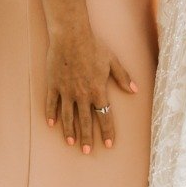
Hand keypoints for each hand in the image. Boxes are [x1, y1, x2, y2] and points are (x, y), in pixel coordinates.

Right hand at [45, 23, 136, 153]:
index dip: (107, 131)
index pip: (104, 115)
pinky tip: (52, 124)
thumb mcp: (112, 60)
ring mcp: (66, 91)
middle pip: (85, 121)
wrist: (71, 35)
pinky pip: (51, 104)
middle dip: (87, 137)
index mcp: (98, 89)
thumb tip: (134, 90)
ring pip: (68, 116)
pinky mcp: (54, 85)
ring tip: (70, 142)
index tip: (108, 144)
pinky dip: (51, 114)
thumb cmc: (94, 46)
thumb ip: (123, 77)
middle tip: (86, 151)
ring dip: (69, 131)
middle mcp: (82, 94)